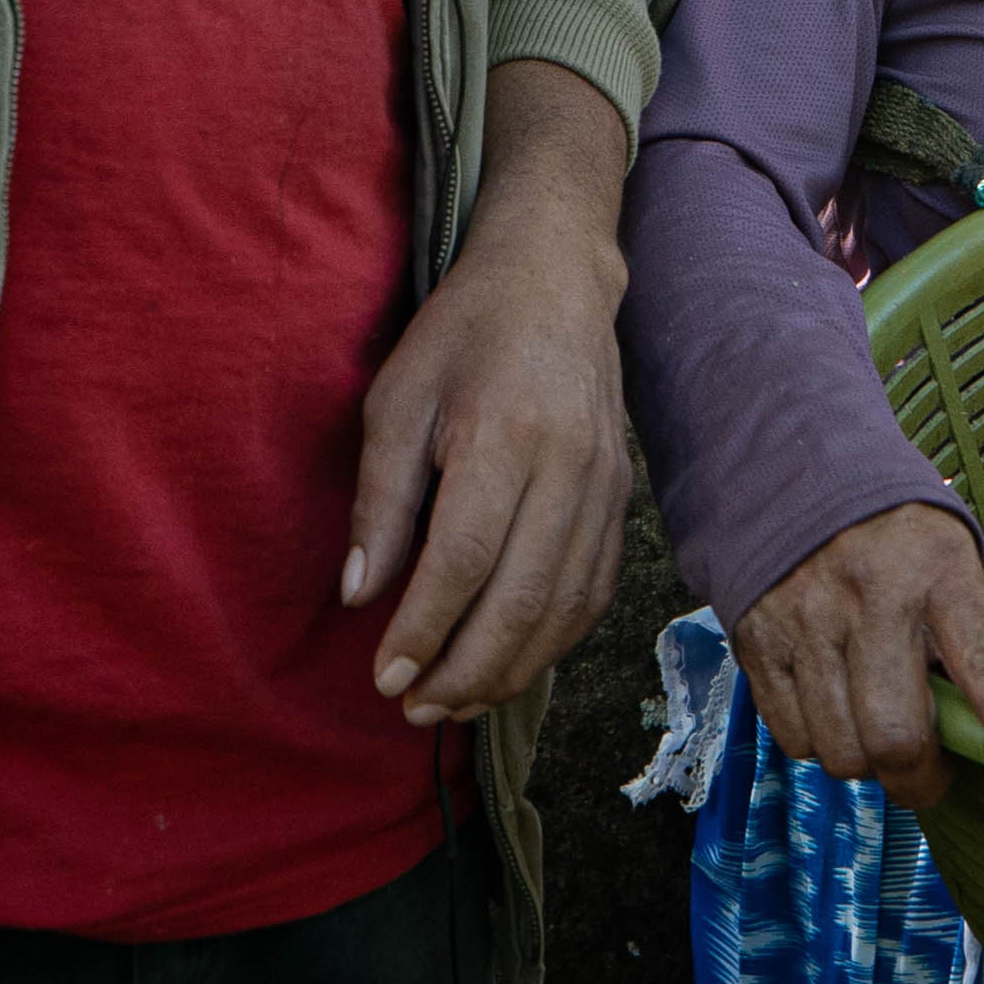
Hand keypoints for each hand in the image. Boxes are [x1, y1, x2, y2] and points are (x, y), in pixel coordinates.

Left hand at [348, 60, 631, 721]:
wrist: (557, 276)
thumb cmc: (463, 332)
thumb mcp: (396, 398)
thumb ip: (379, 499)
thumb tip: (360, 593)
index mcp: (504, 434)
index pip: (465, 560)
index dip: (424, 630)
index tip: (385, 676)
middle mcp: (568, 466)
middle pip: (522, 600)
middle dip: (464, 671)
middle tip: (414, 707)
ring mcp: (607, 485)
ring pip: (565, 608)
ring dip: (509, 670)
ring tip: (453, 702)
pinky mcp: (623, 497)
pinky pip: (595, 591)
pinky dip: (553, 640)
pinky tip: (509, 661)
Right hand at [732, 501, 983, 814]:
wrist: (792, 471)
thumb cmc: (893, 534)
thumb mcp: (948, 558)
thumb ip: (965, 637)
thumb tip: (980, 737)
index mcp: (938, 571)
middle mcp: (870, 595)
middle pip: (894, 735)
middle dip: (918, 779)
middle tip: (929, 773)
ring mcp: (807, 619)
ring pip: (840, 750)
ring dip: (865, 762)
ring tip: (873, 725)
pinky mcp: (758, 641)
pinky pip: (792, 738)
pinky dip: (818, 742)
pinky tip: (830, 704)